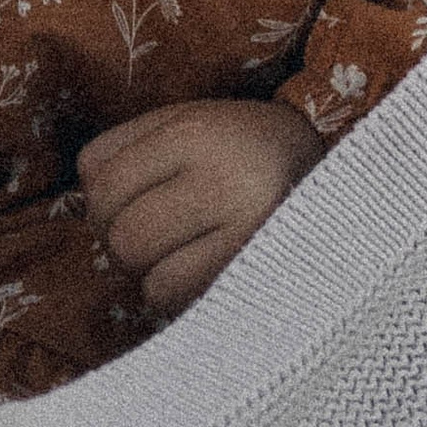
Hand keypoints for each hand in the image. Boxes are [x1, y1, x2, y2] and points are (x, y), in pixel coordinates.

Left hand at [77, 98, 326, 315]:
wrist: (342, 178)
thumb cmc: (242, 150)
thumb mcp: (187, 121)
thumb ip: (126, 148)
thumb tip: (85, 196)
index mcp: (197, 134)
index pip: (102, 180)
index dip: (100, 200)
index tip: (127, 202)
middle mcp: (225, 182)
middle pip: (122, 237)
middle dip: (122, 241)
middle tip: (152, 232)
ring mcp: (248, 238)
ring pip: (150, 281)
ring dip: (153, 274)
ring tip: (182, 251)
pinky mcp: (261, 278)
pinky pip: (184, 305)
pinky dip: (180, 295)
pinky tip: (204, 270)